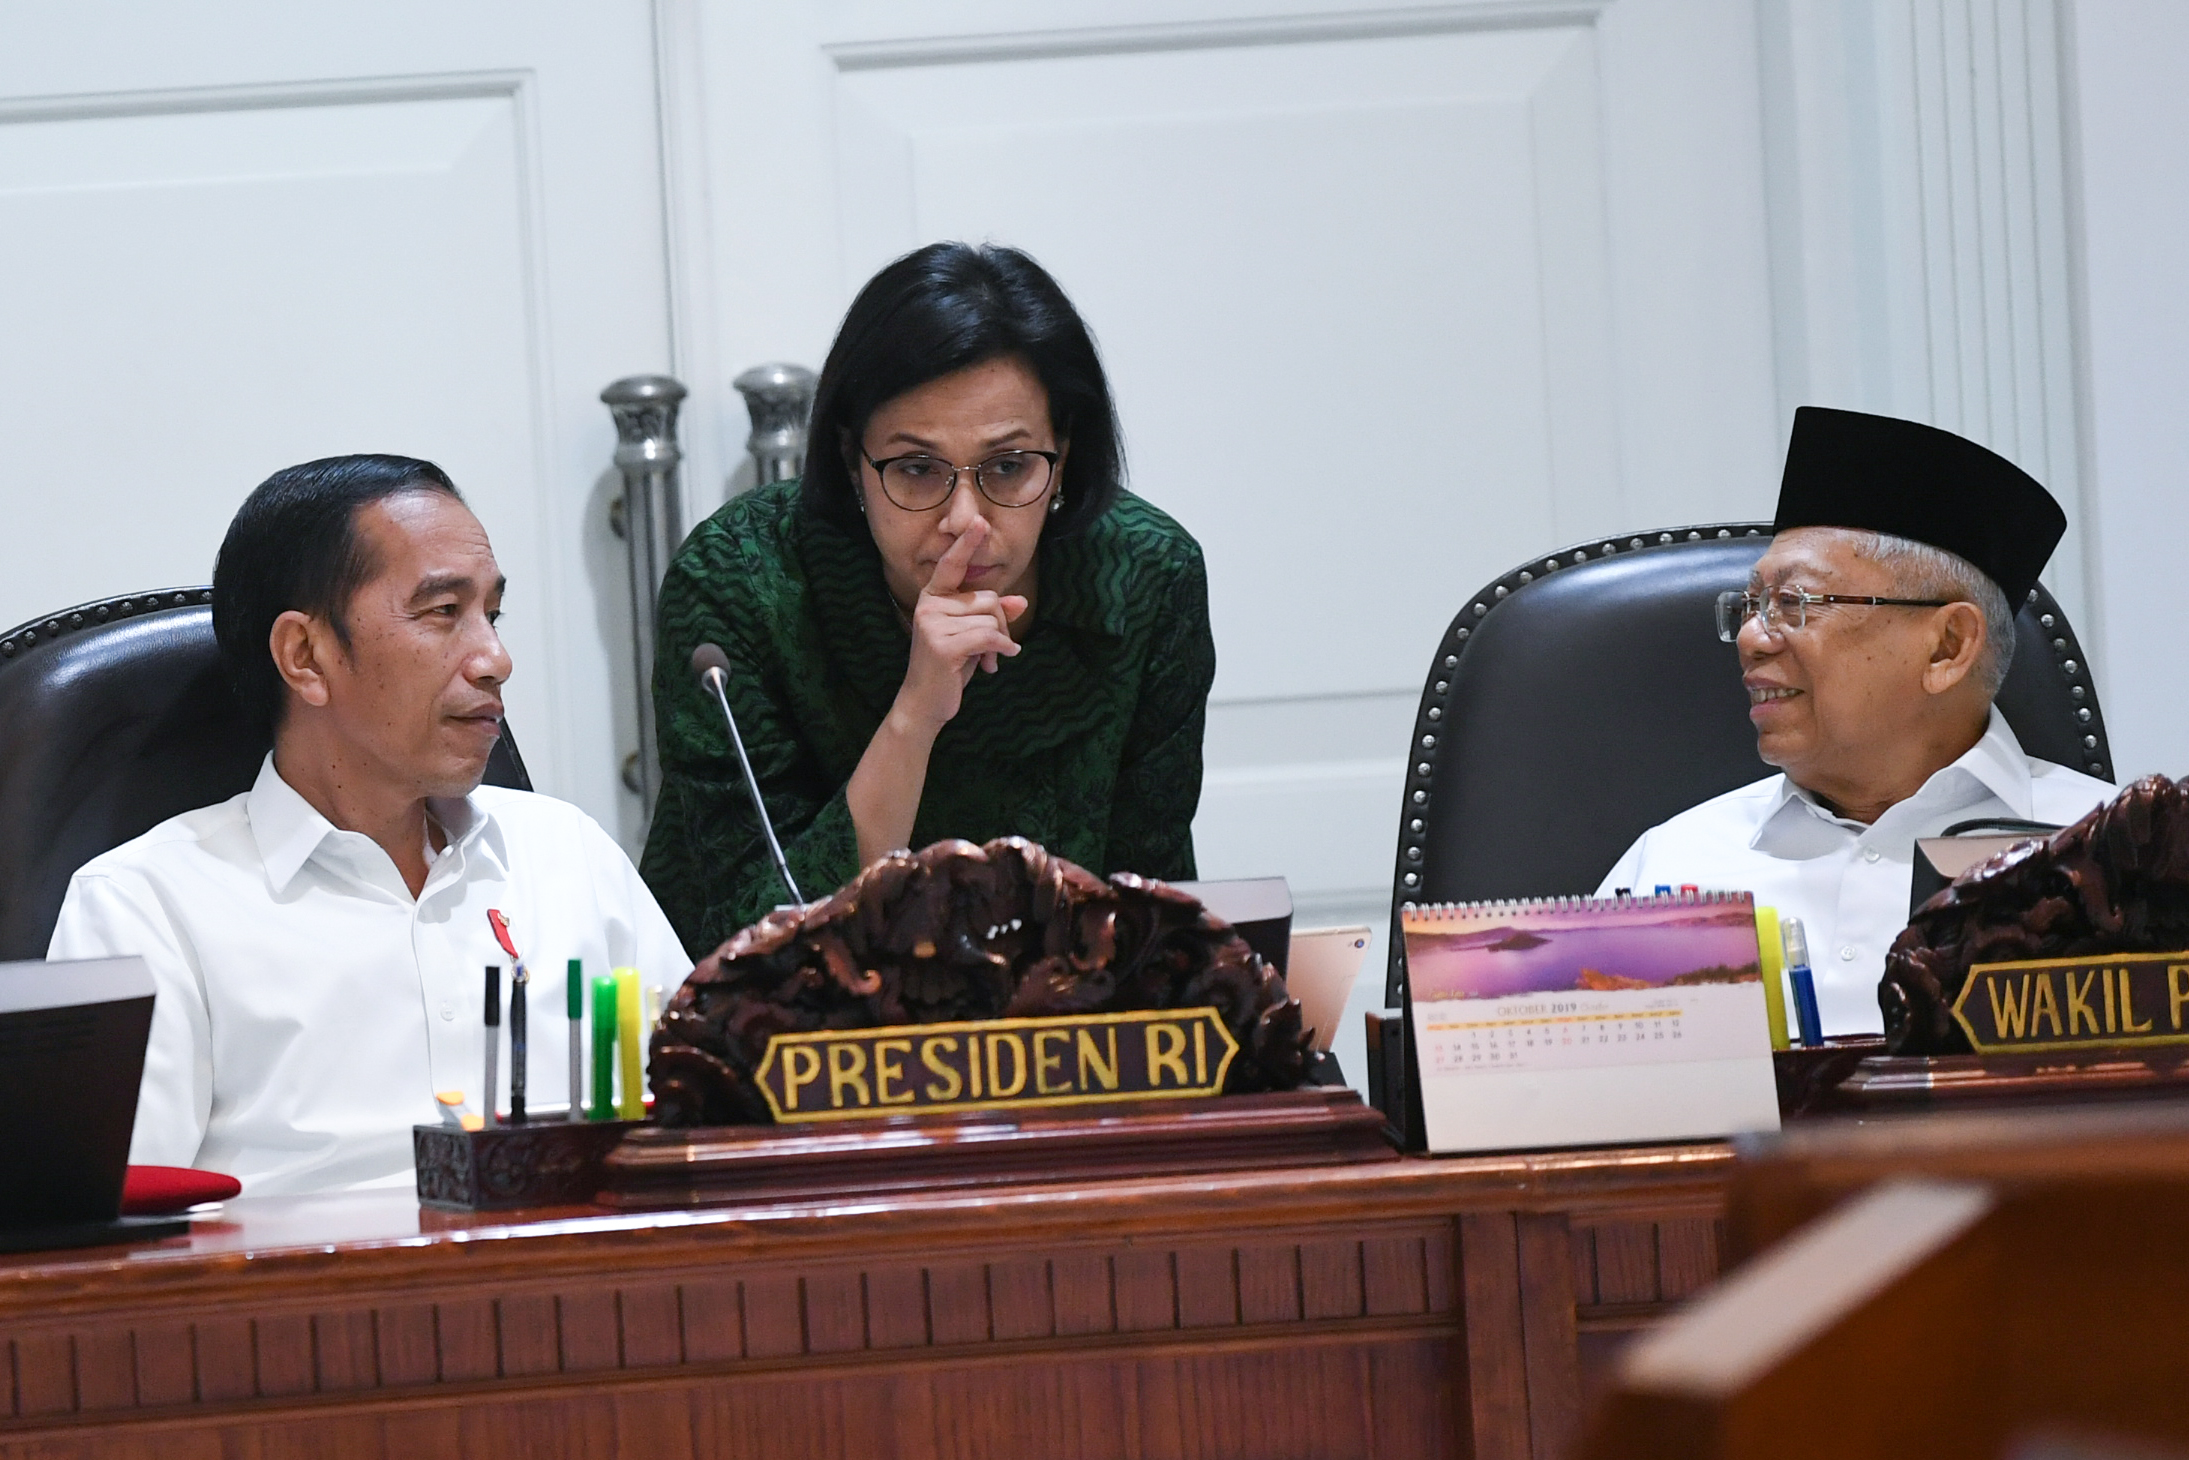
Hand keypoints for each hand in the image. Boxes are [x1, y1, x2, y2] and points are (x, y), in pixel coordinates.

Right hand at [895, 518, 1025, 733]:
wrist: (925, 703)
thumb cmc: (950, 667)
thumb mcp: (974, 636)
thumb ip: (993, 616)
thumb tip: (1020, 600)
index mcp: (933, 596)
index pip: (952, 564)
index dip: (966, 543)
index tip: (979, 521)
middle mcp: (929, 604)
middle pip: (988, 598)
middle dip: (1001, 623)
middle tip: (996, 648)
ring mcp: (932, 623)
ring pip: (991, 618)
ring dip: (999, 642)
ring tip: (989, 660)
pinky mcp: (942, 644)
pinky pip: (988, 636)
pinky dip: (1001, 649)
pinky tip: (997, 664)